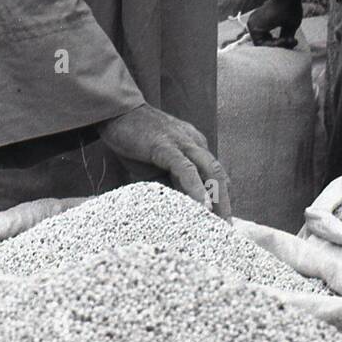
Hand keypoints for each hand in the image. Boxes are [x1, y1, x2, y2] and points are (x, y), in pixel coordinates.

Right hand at [98, 103, 231, 219]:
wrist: (115, 112)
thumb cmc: (134, 139)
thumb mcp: (157, 164)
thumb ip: (170, 180)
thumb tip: (181, 206)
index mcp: (194, 145)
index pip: (214, 174)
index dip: (221, 197)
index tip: (221, 221)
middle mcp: (194, 142)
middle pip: (218, 174)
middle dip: (225, 202)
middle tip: (226, 228)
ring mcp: (182, 142)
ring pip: (209, 170)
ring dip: (217, 198)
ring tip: (218, 222)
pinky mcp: (166, 146)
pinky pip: (186, 169)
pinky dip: (196, 188)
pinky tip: (202, 205)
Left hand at [247, 0, 300, 47]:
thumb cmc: (290, 8)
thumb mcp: (289, 26)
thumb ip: (286, 36)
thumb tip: (290, 45)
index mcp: (261, 21)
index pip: (267, 40)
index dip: (280, 44)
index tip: (293, 41)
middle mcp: (254, 22)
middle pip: (264, 43)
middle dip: (279, 45)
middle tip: (292, 42)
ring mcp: (252, 24)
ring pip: (262, 44)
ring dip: (276, 45)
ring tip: (288, 40)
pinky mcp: (253, 27)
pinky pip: (260, 43)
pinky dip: (272, 44)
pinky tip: (283, 40)